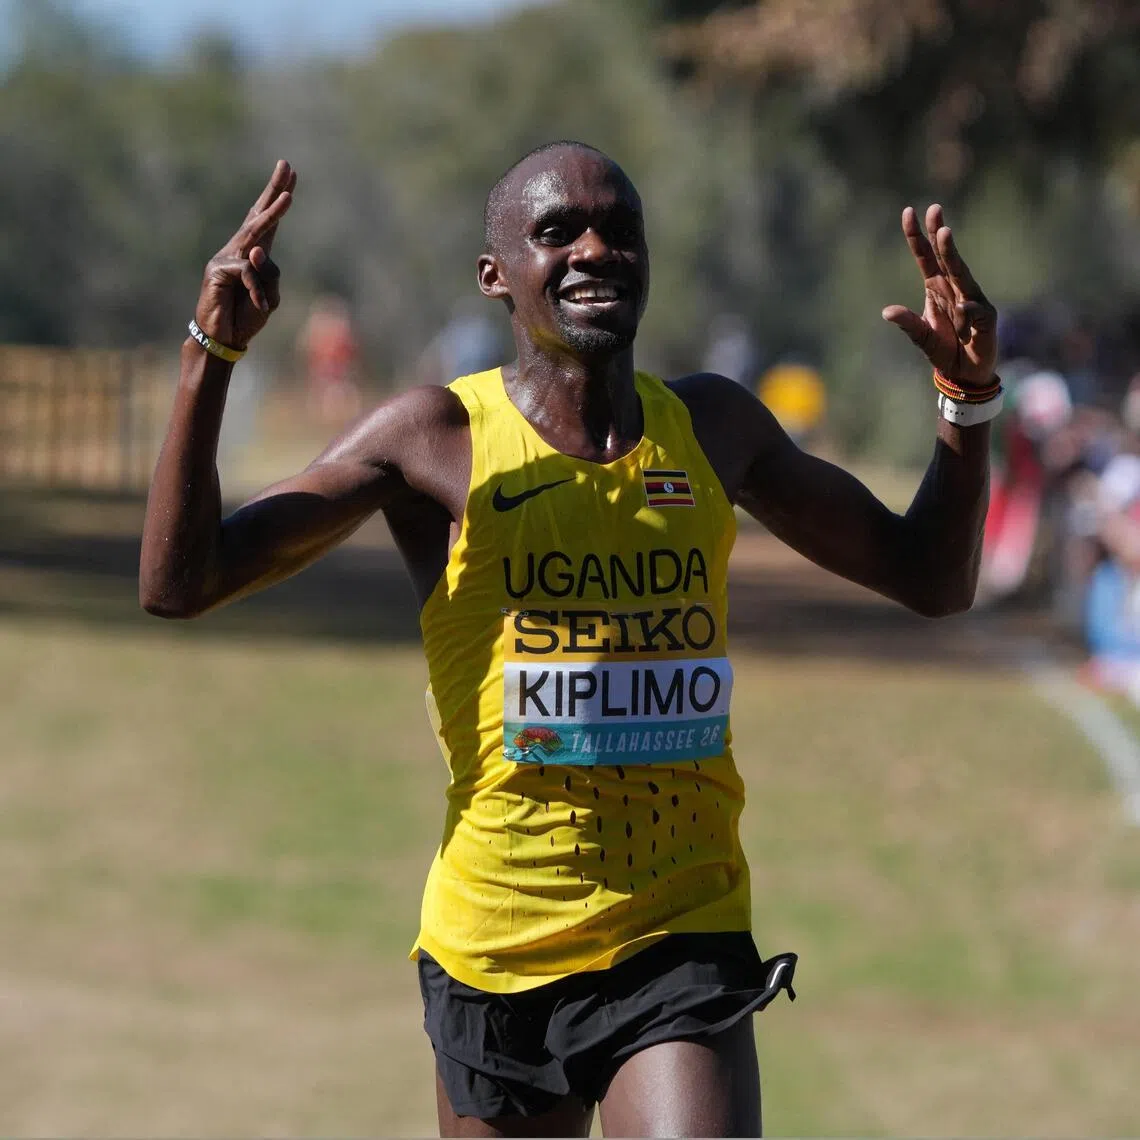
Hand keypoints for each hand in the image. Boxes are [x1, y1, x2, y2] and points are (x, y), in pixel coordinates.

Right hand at [194, 160, 296, 351]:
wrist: (223, 338)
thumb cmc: (246, 317)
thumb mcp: (270, 298)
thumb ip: (270, 275)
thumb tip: (257, 252)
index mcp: (254, 254)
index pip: (268, 221)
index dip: (278, 198)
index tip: (290, 173)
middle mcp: (239, 249)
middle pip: (258, 215)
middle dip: (273, 190)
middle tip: (286, 165)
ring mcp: (225, 257)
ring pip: (254, 234)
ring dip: (272, 215)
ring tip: (288, 198)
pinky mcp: (217, 270)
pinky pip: (248, 273)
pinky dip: (257, 291)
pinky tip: (260, 306)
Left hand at [882, 204, 996, 387]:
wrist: (965, 375)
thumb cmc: (944, 351)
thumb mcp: (921, 337)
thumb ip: (908, 323)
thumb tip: (887, 311)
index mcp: (936, 289)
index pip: (925, 258)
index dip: (917, 237)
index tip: (908, 212)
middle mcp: (955, 289)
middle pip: (946, 257)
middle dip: (938, 234)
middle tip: (934, 209)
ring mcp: (972, 301)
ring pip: (961, 273)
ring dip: (952, 254)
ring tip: (944, 234)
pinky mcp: (986, 319)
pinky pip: (974, 310)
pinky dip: (966, 313)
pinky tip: (962, 318)